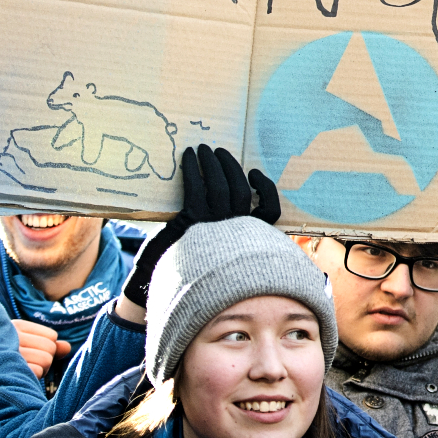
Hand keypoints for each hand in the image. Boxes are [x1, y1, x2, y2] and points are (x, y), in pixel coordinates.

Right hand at [13, 319, 69, 377]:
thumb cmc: (4, 358)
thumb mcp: (24, 345)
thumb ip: (47, 344)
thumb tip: (68, 347)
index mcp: (16, 326)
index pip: (52, 336)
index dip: (46, 347)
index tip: (29, 352)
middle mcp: (12, 336)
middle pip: (51, 348)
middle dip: (43, 359)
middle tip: (26, 364)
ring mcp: (9, 352)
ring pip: (46, 360)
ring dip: (39, 370)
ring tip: (21, 370)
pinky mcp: (8, 369)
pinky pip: (37, 372)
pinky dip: (32, 378)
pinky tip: (18, 378)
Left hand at [121, 144, 281, 307]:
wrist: (167, 288)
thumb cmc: (193, 270)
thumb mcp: (222, 253)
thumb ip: (231, 234)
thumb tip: (225, 206)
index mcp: (250, 238)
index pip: (270, 211)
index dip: (266, 189)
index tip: (254, 173)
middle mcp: (237, 231)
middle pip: (241, 190)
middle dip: (230, 166)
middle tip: (220, 151)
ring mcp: (215, 225)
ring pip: (221, 185)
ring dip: (212, 163)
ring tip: (204, 149)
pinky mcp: (192, 222)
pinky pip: (196, 188)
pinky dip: (193, 170)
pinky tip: (189, 158)